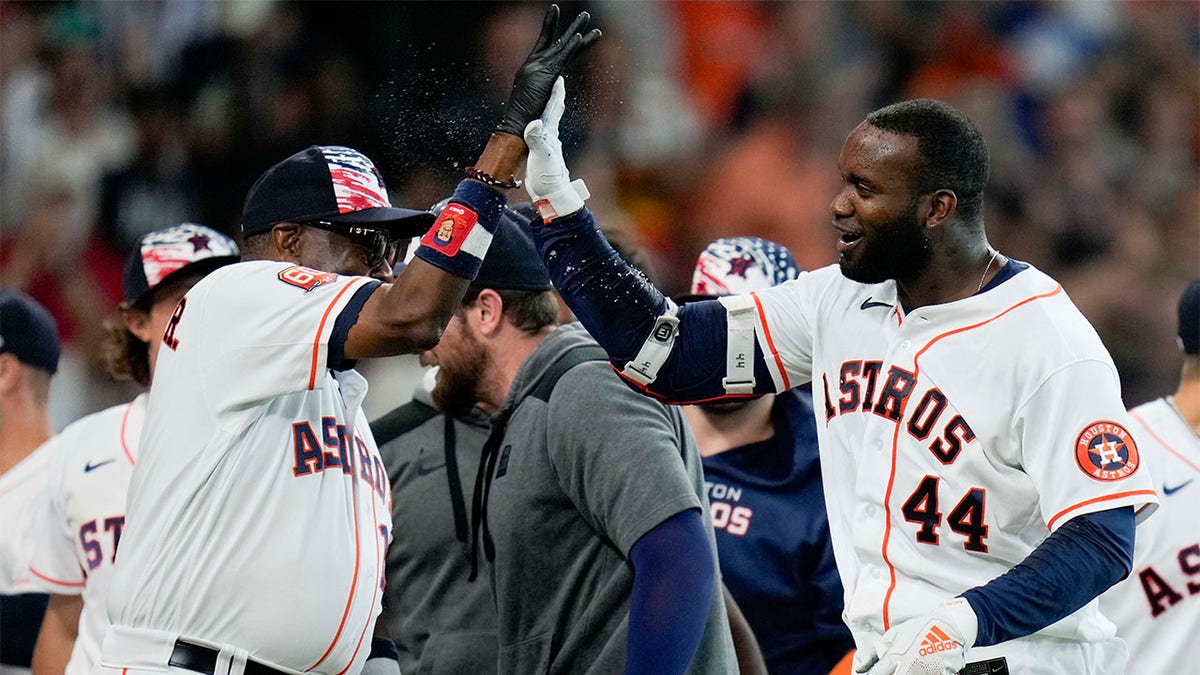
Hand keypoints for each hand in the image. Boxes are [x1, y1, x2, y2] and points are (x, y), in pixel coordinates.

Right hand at [495, 4, 600, 137]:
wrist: (517, 126)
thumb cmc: (526, 121)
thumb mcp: (539, 103)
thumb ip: (549, 93)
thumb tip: (558, 86)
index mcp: (532, 70)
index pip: (551, 49)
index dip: (561, 36)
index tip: (571, 27)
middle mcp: (534, 65)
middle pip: (558, 43)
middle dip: (572, 29)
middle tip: (585, 16)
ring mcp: (538, 68)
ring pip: (562, 46)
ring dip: (576, 30)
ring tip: (586, 16)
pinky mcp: (545, 74)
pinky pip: (562, 57)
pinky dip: (571, 46)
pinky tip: (579, 36)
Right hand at [524, 77, 588, 221]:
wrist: (551, 196)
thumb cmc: (548, 178)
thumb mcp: (541, 157)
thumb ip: (536, 139)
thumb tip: (534, 123)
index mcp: (551, 134)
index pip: (554, 109)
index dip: (556, 92)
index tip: (558, 77)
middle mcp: (550, 137)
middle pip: (552, 112)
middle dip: (553, 96)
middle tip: (553, 82)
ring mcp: (546, 145)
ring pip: (546, 121)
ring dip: (546, 109)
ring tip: (543, 99)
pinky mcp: (539, 154)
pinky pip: (538, 133)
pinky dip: (537, 125)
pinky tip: (535, 126)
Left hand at [855, 598, 976, 674]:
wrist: (950, 626)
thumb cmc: (921, 627)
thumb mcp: (895, 633)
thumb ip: (880, 651)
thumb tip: (862, 667)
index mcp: (896, 657)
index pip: (876, 674)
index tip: (871, 674)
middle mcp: (909, 667)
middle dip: (890, 674)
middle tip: (893, 668)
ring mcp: (924, 673)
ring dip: (906, 672)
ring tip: (911, 663)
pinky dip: (922, 672)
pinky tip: (922, 665)